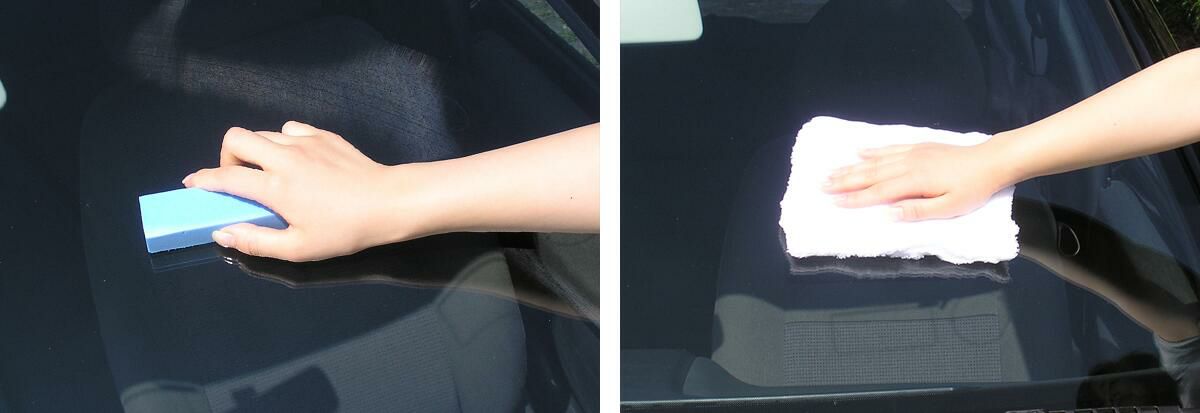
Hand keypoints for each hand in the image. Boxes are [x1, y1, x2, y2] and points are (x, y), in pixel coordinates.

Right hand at [184, 122, 419, 260]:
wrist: (389, 202)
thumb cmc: (345, 230)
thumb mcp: (299, 248)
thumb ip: (256, 241)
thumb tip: (221, 233)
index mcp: (275, 186)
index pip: (225, 176)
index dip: (203, 180)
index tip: (193, 185)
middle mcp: (285, 156)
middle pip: (236, 137)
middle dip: (227, 155)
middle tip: (239, 178)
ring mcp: (305, 141)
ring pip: (264, 133)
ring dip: (257, 150)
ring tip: (269, 173)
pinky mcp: (324, 134)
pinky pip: (291, 129)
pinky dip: (284, 141)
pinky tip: (298, 161)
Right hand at [821, 140, 1016, 220]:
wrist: (990, 161)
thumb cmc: (972, 189)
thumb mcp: (949, 208)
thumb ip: (918, 211)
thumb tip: (889, 214)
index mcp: (913, 182)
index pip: (878, 193)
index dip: (854, 198)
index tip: (834, 202)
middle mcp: (907, 165)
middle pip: (870, 174)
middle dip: (844, 181)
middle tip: (821, 185)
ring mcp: (911, 153)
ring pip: (875, 161)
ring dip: (852, 167)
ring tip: (832, 171)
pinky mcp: (918, 146)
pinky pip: (888, 147)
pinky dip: (872, 150)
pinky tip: (859, 152)